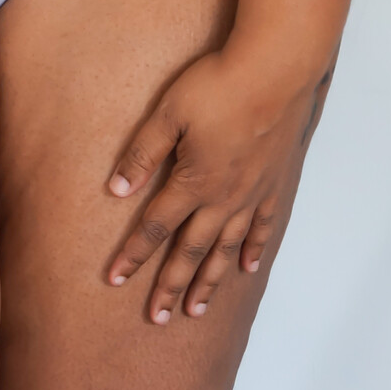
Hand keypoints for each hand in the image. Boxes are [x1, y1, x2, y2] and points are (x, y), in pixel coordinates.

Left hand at [105, 43, 333, 323]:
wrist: (276, 70)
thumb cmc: (218, 84)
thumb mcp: (168, 113)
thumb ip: (142, 152)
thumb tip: (116, 189)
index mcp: (192, 181)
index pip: (154, 226)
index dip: (133, 254)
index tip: (114, 279)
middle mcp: (222, 197)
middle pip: (190, 250)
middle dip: (170, 285)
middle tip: (156, 318)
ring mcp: (252, 194)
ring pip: (225, 248)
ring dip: (209, 280)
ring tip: (195, 309)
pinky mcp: (274, 183)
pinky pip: (262, 227)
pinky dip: (252, 250)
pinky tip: (246, 268)